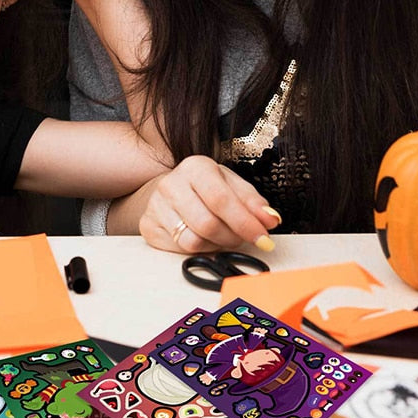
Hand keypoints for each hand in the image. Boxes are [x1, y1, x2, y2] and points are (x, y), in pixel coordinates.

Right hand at [137, 156, 279, 253]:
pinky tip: (202, 238)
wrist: (173, 190)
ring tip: (221, 235)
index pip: (221, 199)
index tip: (263, 238)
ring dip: (216, 245)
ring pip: (193, 241)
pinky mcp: (148, 226)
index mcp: (195, 167)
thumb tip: (270, 219)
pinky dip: (199, 249)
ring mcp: (156, 205)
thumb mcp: (232, 186)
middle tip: (242, 237)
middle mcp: (171, 184)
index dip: (245, 223)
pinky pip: (180, 249)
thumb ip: (253, 202)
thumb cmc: (206, 188)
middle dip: (232, 237)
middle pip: (207, 224)